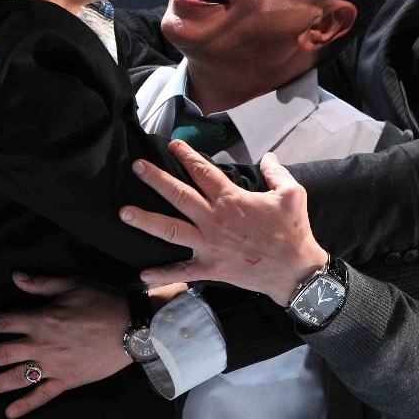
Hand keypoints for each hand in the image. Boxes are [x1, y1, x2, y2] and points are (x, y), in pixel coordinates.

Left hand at [0, 274, 131, 418]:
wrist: (132, 329)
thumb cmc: (103, 302)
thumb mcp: (73, 284)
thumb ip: (41, 283)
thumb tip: (15, 278)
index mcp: (42, 319)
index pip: (4, 322)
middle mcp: (43, 345)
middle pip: (2, 353)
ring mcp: (54, 366)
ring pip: (16, 377)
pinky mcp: (68, 380)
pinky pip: (43, 395)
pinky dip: (26, 405)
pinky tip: (10, 413)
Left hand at [120, 142, 327, 305]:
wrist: (295, 271)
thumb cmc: (293, 231)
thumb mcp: (292, 194)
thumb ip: (276, 172)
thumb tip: (268, 156)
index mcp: (231, 200)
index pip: (203, 172)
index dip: (186, 156)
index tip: (172, 145)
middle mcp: (214, 220)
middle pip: (178, 195)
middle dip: (155, 179)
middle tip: (136, 167)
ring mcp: (209, 245)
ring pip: (171, 230)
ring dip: (146, 221)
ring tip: (124, 212)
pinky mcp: (211, 268)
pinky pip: (182, 271)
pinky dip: (162, 274)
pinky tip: (142, 274)